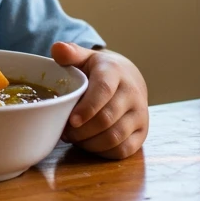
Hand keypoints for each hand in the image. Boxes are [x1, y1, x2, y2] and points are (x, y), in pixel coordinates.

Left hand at [51, 42, 148, 159]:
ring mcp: (140, 114)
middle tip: (64, 132)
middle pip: (106, 119)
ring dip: (89, 143)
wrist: (128, 78)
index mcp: (115, 72)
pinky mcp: (143, 132)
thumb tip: (57, 48)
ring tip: (74, 138)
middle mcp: (132, 93)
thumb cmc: (98, 70)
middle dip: (81, 130)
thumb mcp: (85, 58)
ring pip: (114, 137)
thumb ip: (70, 53)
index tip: (71, 120)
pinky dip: (102, 152)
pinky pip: (123, 150)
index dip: (87, 108)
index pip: (103, 91)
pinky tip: (89, 144)